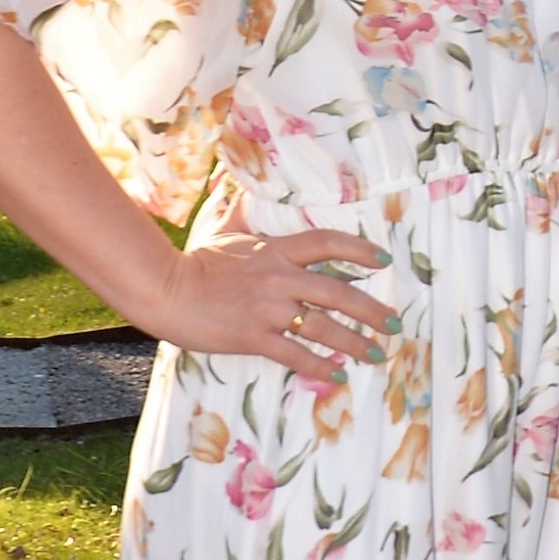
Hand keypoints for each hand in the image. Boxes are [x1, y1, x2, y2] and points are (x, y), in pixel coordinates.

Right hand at [154, 225, 396, 369]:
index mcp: (275, 251)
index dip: (359, 250)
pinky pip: (295, 354)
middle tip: (394, 324)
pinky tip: (337, 374)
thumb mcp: (223, 231)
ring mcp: (267, 309)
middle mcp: (279, 278)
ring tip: (375, 354)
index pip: (327, 243)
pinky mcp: (253, 336)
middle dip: (371, 309)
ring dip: (354, 342)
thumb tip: (239, 185)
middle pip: (338, 291)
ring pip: (323, 326)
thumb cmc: (192, 262)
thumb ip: (241, 212)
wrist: (164, 289)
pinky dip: (319, 366)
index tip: (384, 260)